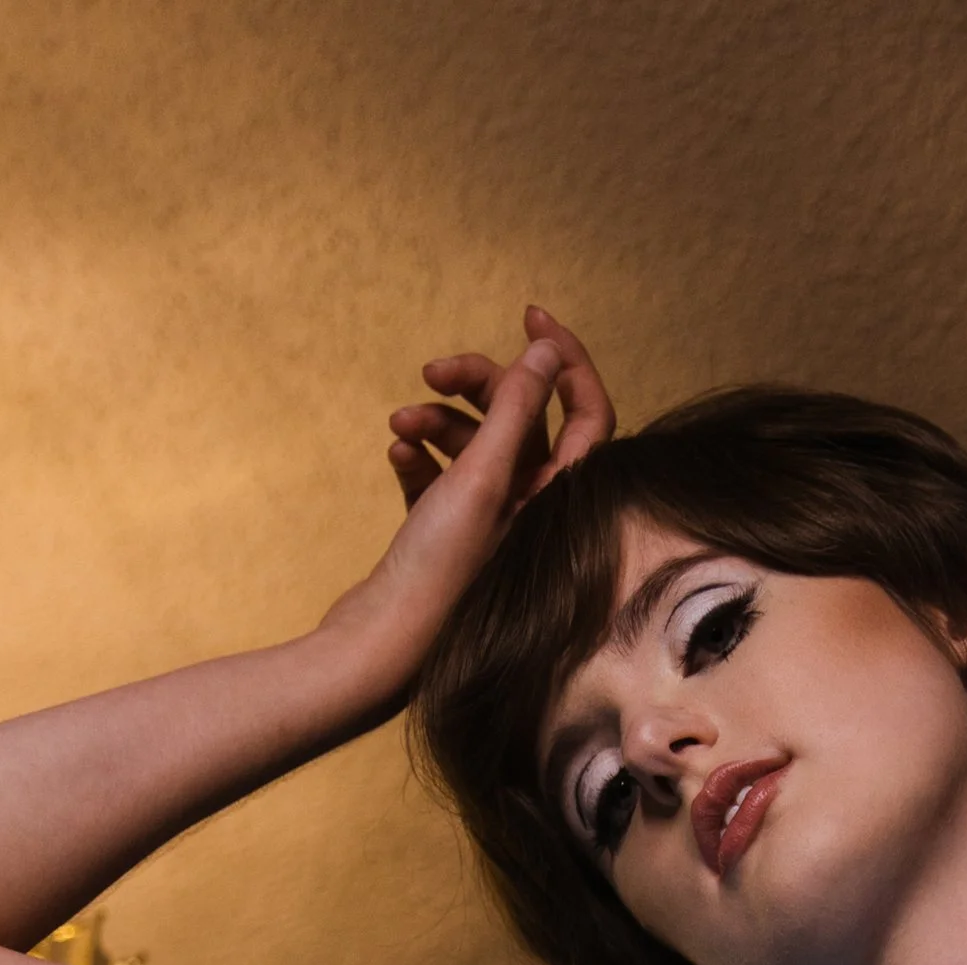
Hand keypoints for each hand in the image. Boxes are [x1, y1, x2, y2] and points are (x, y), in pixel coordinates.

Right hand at [319, 305, 615, 708]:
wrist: (380, 648)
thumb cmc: (439, 574)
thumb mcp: (482, 479)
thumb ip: (516, 410)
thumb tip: (546, 351)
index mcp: (560, 501)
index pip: (586, 413)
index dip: (565, 360)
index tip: (528, 316)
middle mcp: (534, 513)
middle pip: (521, 420)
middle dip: (477, 386)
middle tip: (433, 370)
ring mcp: (491, 527)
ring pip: (475, 447)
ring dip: (437, 422)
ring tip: (400, 422)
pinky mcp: (449, 540)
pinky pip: (442, 479)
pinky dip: (421, 458)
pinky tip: (397, 451)